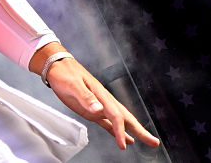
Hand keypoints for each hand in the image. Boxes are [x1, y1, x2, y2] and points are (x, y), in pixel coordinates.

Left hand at [42, 52, 160, 150]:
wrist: (56, 66)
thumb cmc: (64, 72)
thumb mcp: (73, 83)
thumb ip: (86, 97)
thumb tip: (99, 109)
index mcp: (101, 95)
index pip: (116, 116)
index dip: (121, 131)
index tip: (123, 144)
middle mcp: (103, 101)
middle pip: (126, 118)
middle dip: (140, 131)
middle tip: (154, 142)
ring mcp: (99, 106)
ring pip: (120, 121)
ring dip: (133, 132)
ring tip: (146, 141)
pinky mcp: (91, 110)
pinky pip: (108, 123)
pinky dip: (117, 131)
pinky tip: (125, 139)